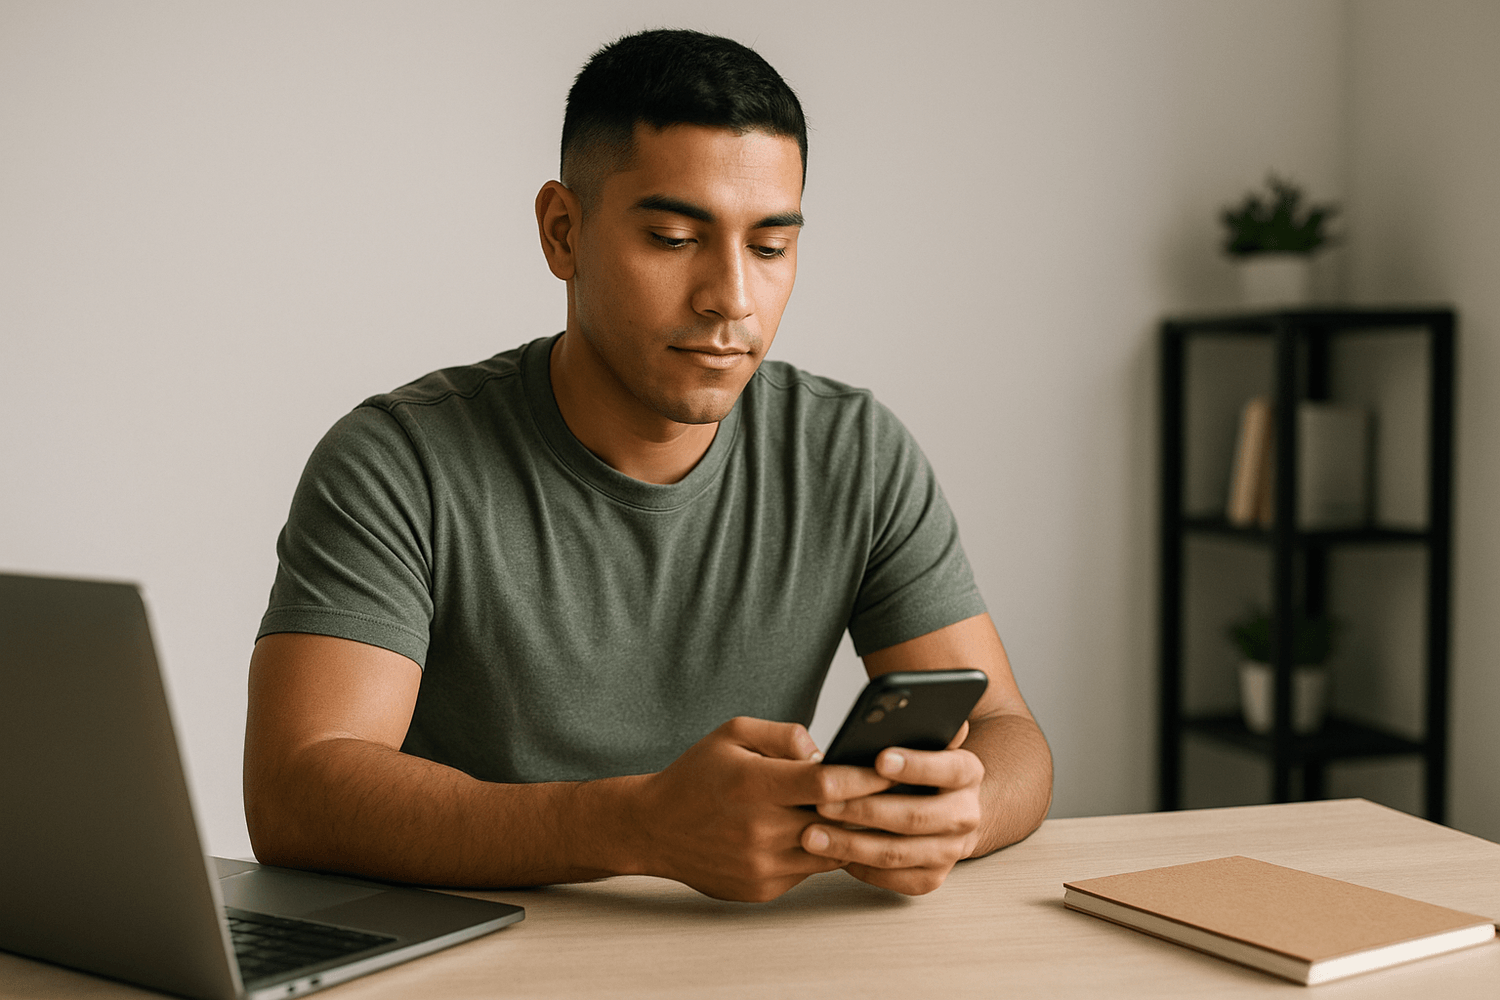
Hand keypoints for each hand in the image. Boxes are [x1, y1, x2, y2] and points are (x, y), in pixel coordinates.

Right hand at [633, 717, 890, 901]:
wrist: (654, 828)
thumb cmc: (696, 776)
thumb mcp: (733, 734)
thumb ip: (784, 734)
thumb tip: (826, 752)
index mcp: (754, 785)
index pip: (827, 783)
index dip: (866, 776)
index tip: (892, 768)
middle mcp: (759, 829)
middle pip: (836, 822)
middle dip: (869, 807)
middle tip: (898, 793)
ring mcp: (761, 865)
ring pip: (830, 852)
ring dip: (850, 835)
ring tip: (870, 815)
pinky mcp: (762, 889)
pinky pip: (809, 872)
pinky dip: (821, 854)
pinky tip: (826, 836)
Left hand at [800, 723, 983, 894]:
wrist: (950, 808)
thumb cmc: (922, 767)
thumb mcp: (927, 741)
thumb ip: (919, 726)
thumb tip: (915, 704)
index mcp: (968, 772)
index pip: (946, 768)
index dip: (915, 765)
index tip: (879, 758)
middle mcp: (967, 815)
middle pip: (915, 817)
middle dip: (864, 809)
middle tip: (822, 801)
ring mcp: (951, 851)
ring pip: (898, 853)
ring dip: (850, 844)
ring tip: (810, 834)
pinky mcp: (932, 878)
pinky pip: (893, 879)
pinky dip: (860, 867)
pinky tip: (829, 855)